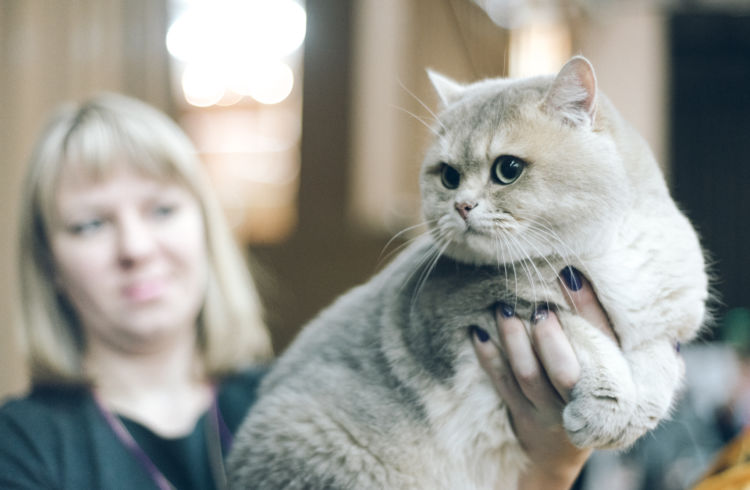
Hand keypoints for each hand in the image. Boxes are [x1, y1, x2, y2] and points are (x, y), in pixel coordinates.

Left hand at [471, 267, 614, 489]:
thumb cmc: (590, 390)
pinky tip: (477, 332)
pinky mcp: (520, 414)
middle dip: (550, 336)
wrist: (561, 450)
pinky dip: (488, 357)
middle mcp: (580, 401)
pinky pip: (502, 384)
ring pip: (528, 376)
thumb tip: (577, 278)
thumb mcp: (609, 363)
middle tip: (538, 307)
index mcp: (612, 384)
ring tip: (502, 309)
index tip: (569, 275)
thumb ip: (598, 323)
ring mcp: (547, 411)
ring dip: (513, 339)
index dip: (587, 310)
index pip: (604, 345)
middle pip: (565, 372)